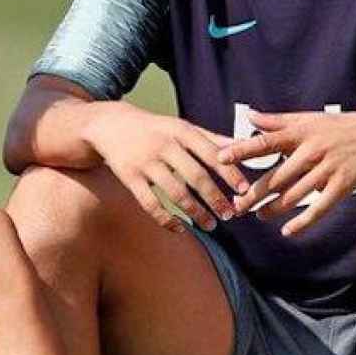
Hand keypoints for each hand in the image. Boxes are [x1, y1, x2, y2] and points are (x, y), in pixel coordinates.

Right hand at [84, 103, 249, 232]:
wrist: (110, 125)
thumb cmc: (156, 129)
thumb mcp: (182, 127)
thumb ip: (213, 139)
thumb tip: (245, 147)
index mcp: (181, 131)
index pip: (211, 153)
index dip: (229, 173)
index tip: (244, 190)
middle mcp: (164, 145)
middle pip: (195, 176)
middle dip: (215, 198)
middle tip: (230, 215)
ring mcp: (145, 162)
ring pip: (175, 193)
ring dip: (195, 212)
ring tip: (210, 225)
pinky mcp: (129, 177)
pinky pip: (150, 203)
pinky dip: (166, 219)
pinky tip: (179, 229)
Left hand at [217, 108, 355, 235]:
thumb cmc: (339, 126)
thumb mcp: (308, 118)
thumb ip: (277, 121)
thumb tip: (250, 116)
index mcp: (300, 134)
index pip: (266, 142)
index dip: (243, 150)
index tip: (221, 158)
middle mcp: (312, 152)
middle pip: (277, 176)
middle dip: (254, 193)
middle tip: (236, 205)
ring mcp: (328, 170)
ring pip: (295, 194)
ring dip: (274, 208)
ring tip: (258, 216)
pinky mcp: (343, 185)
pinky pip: (320, 208)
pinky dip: (304, 221)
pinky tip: (288, 231)